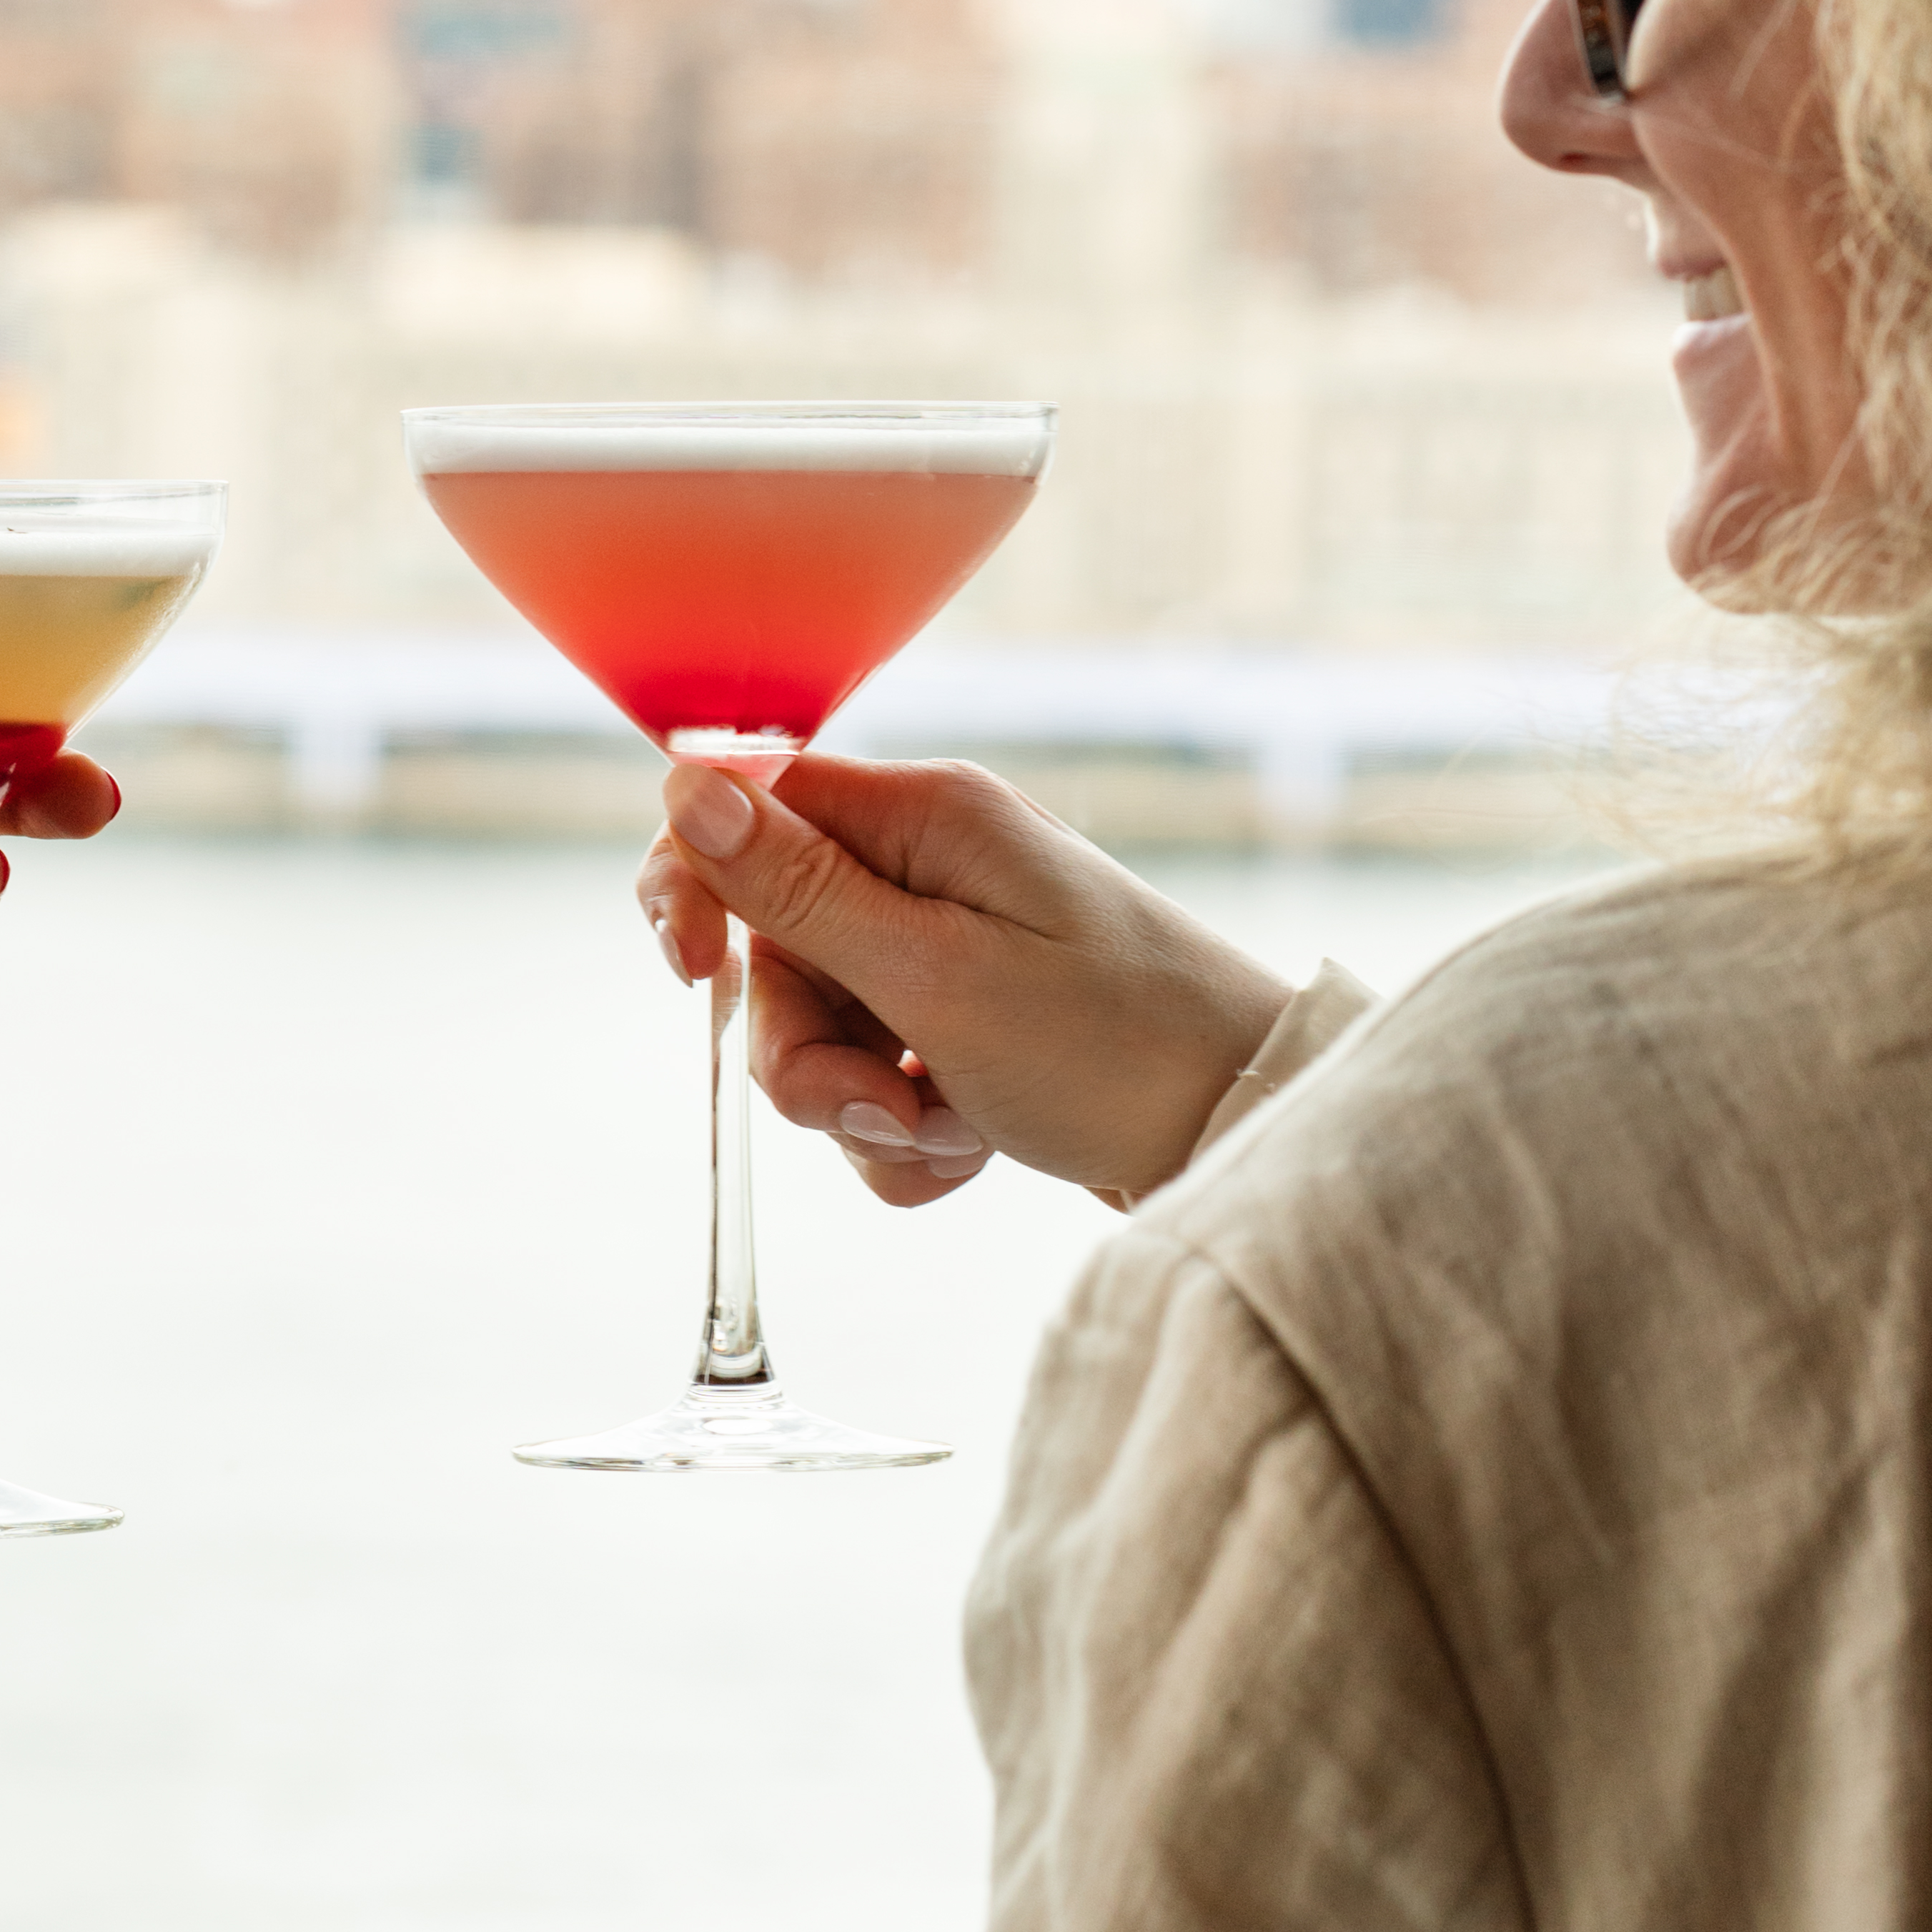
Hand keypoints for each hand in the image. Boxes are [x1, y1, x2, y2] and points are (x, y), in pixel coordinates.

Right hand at [636, 754, 1292, 1209]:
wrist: (1249, 1131)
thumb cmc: (1116, 1049)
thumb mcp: (935, 976)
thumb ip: (798, 890)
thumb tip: (682, 783)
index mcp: (924, 817)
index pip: (745, 808)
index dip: (695, 891)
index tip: (697, 978)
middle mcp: (932, 867)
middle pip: (776, 950)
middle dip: (807, 1052)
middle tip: (884, 1103)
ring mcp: (952, 949)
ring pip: (821, 1031)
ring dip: (863, 1108)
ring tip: (953, 1130)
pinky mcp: (969, 1025)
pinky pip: (876, 1082)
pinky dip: (907, 1133)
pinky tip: (974, 1148)